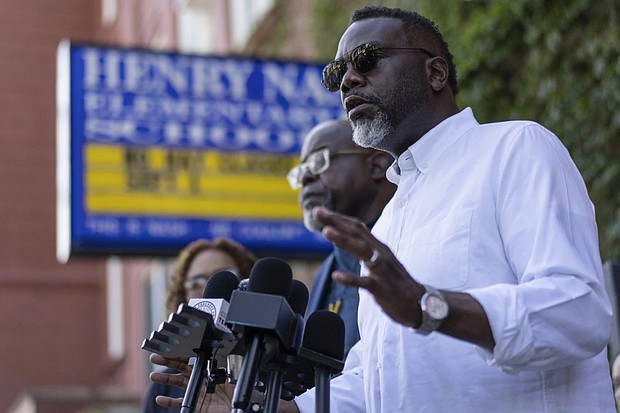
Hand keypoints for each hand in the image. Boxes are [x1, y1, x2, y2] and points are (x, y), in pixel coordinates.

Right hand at [148, 353, 233, 411]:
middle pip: (181, 367)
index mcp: (209, 370)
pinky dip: (168, 401)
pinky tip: (160, 399)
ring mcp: (196, 392)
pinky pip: (178, 402)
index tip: (172, 348)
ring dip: (165, 378)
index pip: (193, 359)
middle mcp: (200, 379)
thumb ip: (230, 367)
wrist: (235, 409)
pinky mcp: (193, 405)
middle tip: (156, 357)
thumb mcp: (235, 376)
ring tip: (153, 375)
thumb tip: (231, 356)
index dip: (182, 353)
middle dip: (168, 361)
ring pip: (177, 382)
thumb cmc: (237, 393)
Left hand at [312, 206, 424, 327]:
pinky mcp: (383, 288)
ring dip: (344, 240)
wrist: (422, 304)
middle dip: (337, 221)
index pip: (357, 227)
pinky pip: (365, 282)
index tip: (321, 210)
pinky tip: (336, 276)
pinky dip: (350, 278)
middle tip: (317, 211)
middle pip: (357, 233)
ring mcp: (382, 271)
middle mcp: (381, 254)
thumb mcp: (381, 261)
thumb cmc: (397, 283)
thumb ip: (366, 250)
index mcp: (379, 247)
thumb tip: (347, 239)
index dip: (339, 218)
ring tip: (326, 231)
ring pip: (362, 251)